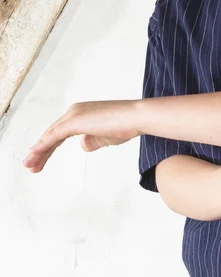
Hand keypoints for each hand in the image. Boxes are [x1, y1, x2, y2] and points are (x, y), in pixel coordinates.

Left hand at [22, 99, 141, 172]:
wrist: (135, 117)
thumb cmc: (126, 125)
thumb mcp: (105, 137)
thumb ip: (92, 140)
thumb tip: (83, 145)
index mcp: (82, 113)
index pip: (60, 132)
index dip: (49, 147)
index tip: (41, 159)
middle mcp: (75, 111)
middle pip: (52, 133)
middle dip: (41, 151)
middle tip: (31, 166)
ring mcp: (74, 114)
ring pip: (50, 135)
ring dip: (38, 151)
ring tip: (29, 166)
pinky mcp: (75, 121)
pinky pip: (53, 136)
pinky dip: (43, 146)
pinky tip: (34, 155)